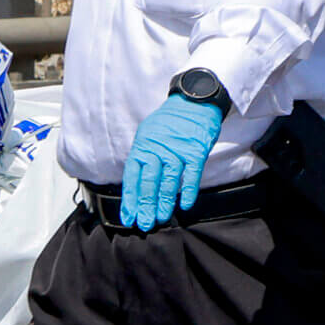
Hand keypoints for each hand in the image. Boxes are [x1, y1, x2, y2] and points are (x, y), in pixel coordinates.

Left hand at [120, 94, 222, 229]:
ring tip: (162, 218)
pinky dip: (189, 191)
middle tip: (145, 223)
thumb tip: (137, 185)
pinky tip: (185, 205)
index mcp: (143, 146)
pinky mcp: (196, 151)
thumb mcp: (149, 134)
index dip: (130, 198)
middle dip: (145, 205)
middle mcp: (158, 149)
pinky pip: (191, 175)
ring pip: (169, 182)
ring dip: (165, 202)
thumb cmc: (170, 122)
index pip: (132, 176)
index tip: (129, 216)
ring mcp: (177, 150)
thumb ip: (144, 157)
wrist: (194, 102)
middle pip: (149, 182)